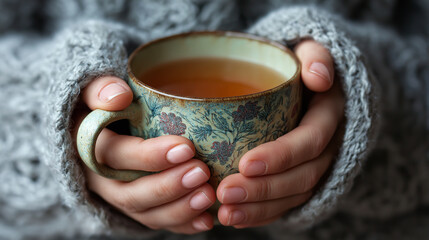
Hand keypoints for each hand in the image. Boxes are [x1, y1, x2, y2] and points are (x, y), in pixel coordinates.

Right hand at [72, 76, 214, 233]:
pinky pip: (157, 222)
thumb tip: (118, 96)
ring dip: (178, 208)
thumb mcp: (92, 92)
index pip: (115, 156)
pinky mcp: (138, 207)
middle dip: (168, 186)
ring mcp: (120, 197)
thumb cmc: (103, 108)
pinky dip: (182, 224)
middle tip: (201, 172)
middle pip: (131, 193)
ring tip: (208, 195)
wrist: (97, 131)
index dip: (149, 156)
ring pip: (145, 213)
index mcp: (88, 149)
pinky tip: (206, 220)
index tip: (186, 147)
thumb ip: (99, 89)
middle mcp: (102, 181)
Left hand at [216, 40, 344, 226]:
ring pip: (292, 197)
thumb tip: (319, 78)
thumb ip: (316, 56)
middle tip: (224, 193)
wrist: (306, 88)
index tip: (244, 164)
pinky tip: (235, 219)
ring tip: (225, 214)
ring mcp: (315, 167)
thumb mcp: (311, 50)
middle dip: (263, 189)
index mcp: (329, 117)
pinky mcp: (300, 180)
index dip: (281, 156)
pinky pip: (286, 204)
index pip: (309, 141)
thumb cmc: (298, 68)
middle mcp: (327, 148)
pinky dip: (261, 215)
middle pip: (300, 177)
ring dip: (259, 209)